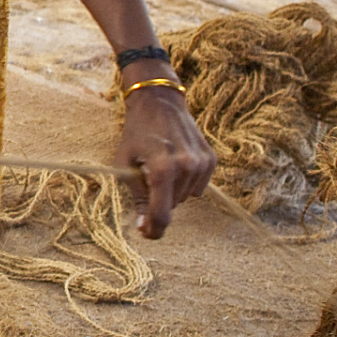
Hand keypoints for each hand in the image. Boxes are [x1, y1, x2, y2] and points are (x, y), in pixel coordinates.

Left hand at [112, 82, 215, 238]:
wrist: (159, 102)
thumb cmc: (136, 132)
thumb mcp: (125, 163)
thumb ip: (136, 197)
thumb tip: (143, 228)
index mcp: (162, 169)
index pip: (161, 213)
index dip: (154, 230)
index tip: (146, 234)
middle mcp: (186, 167)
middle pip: (173, 206)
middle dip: (158, 201)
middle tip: (147, 178)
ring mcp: (201, 163)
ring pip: (186, 197)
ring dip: (172, 190)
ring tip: (160, 166)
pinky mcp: (211, 159)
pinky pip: (198, 186)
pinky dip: (185, 181)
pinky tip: (175, 163)